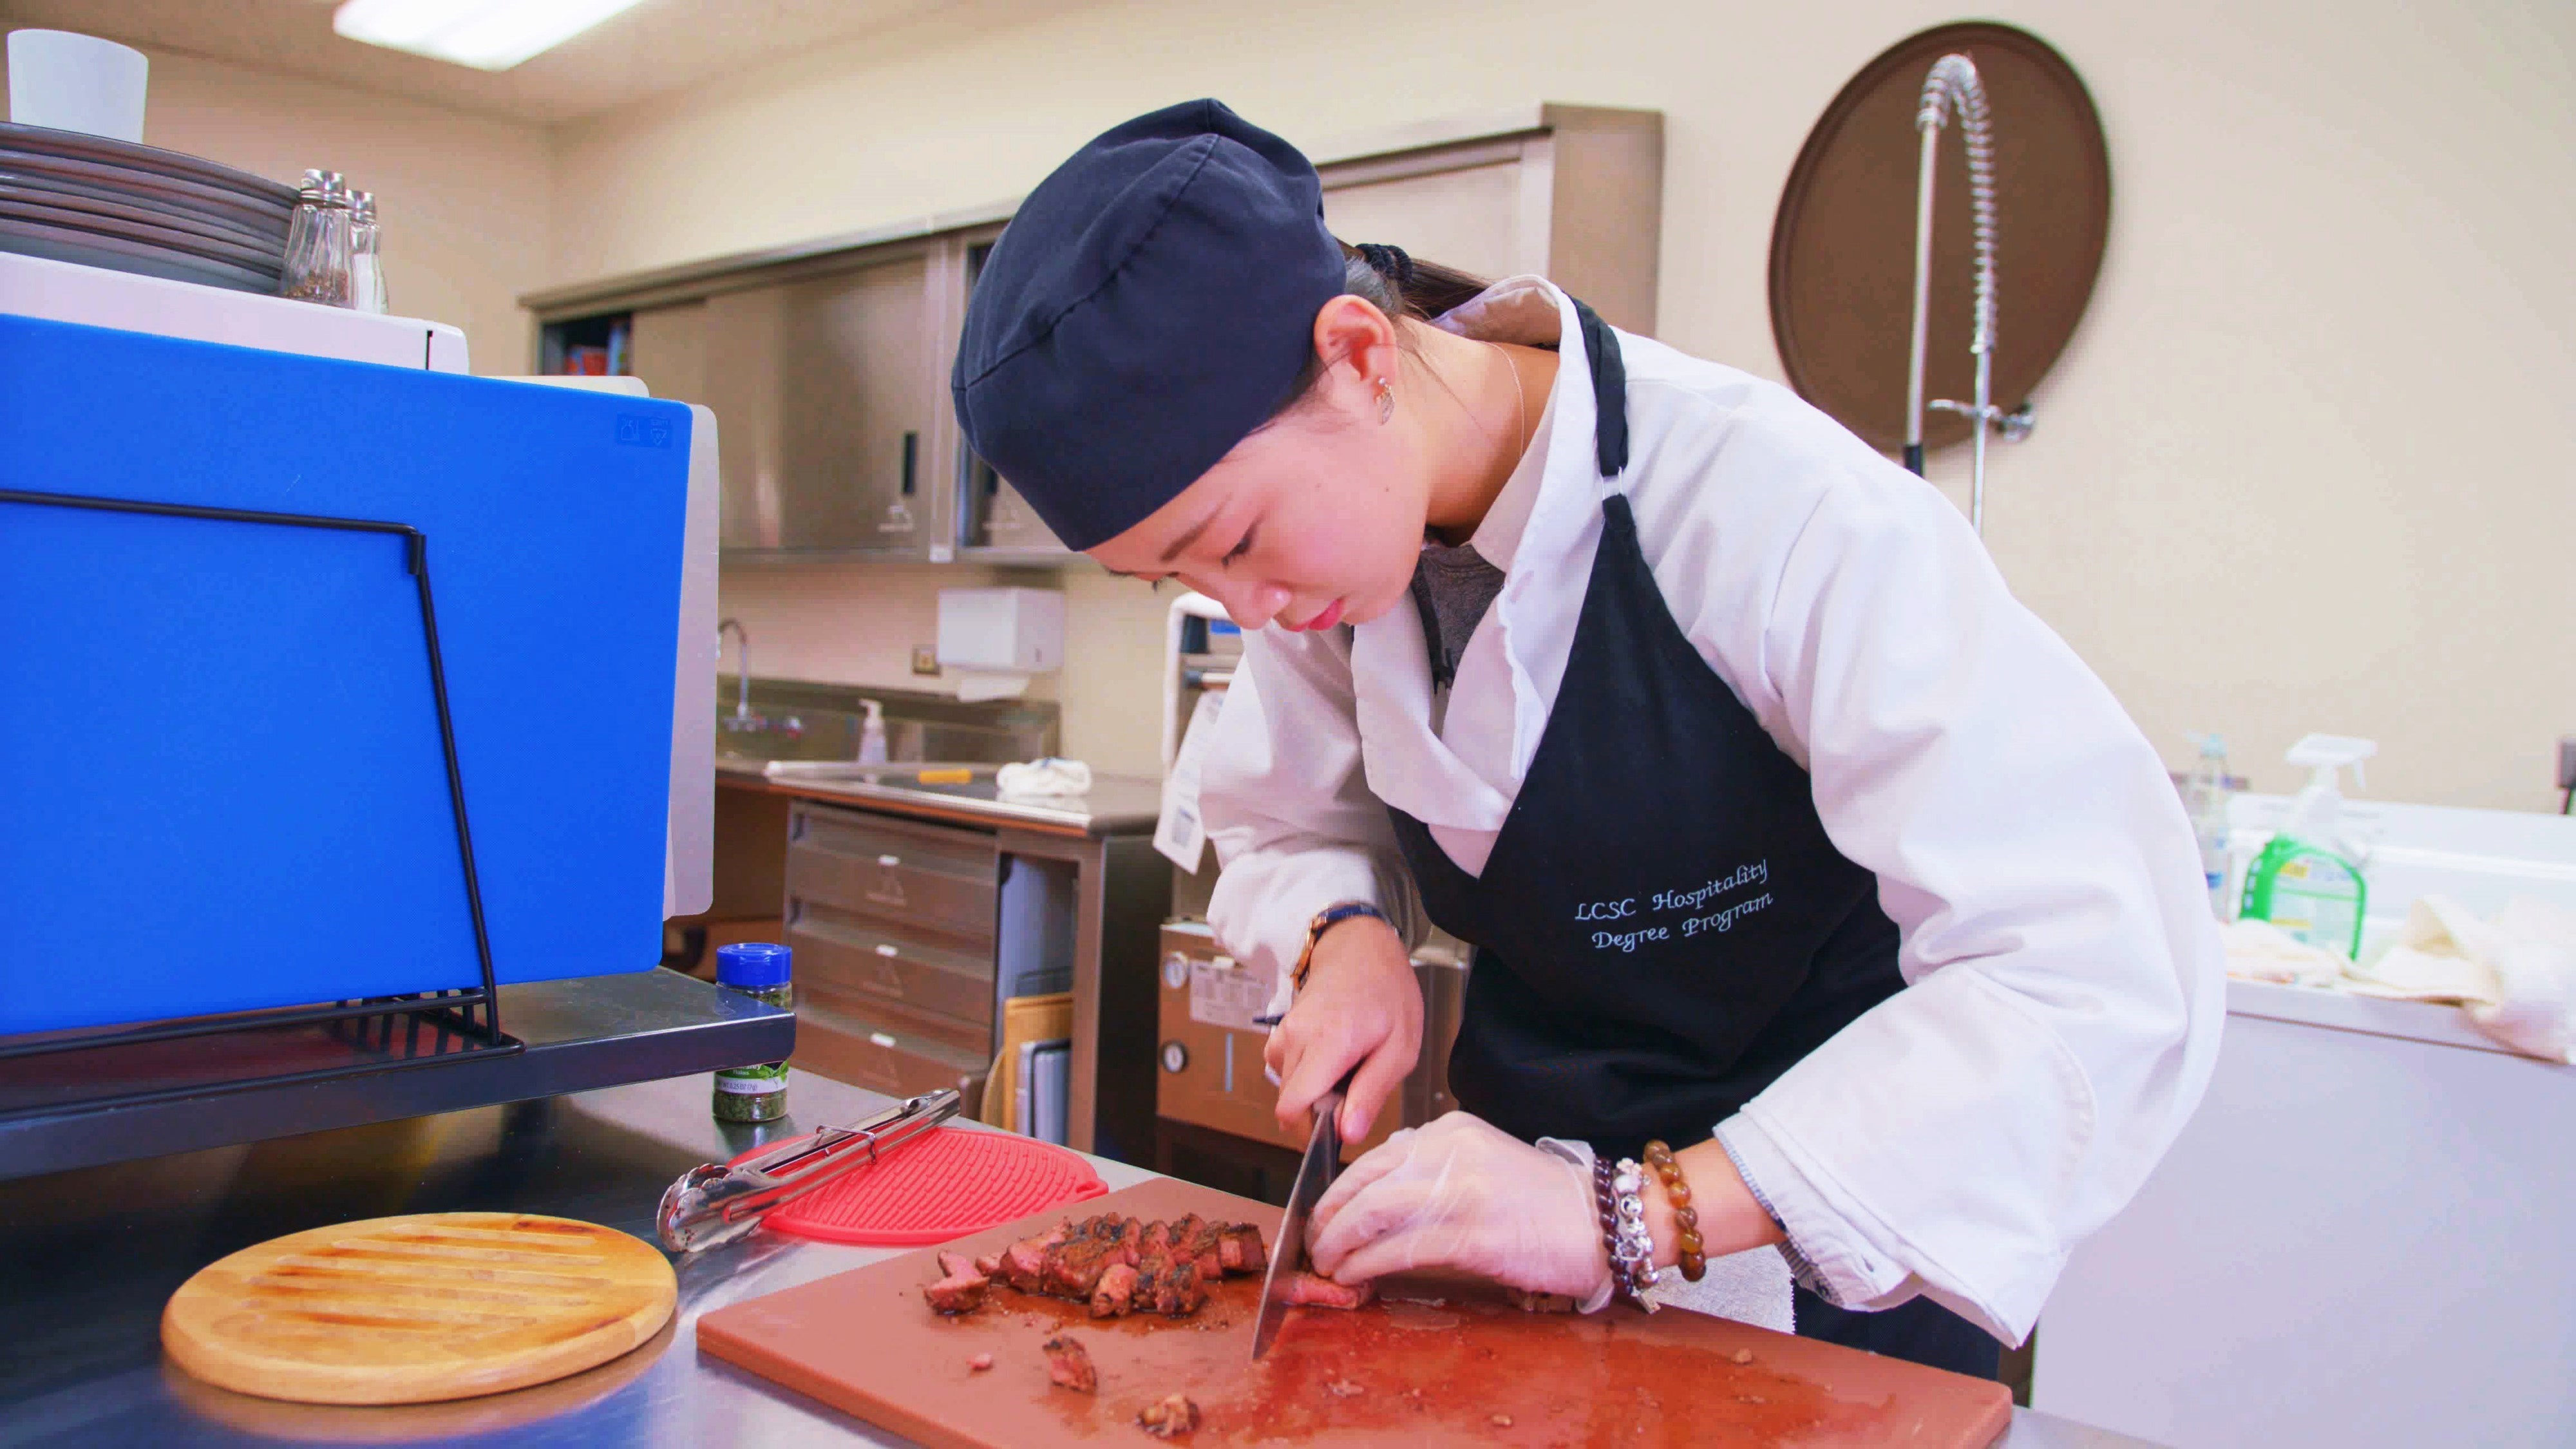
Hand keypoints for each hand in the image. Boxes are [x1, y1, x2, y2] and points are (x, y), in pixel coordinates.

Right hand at [1266, 915, 1418, 1142]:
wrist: (1360, 949)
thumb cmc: (1387, 994)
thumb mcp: (1400, 1048)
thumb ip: (1372, 1093)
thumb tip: (1349, 1134)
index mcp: (1328, 1044)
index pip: (1292, 1107)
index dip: (1311, 1132)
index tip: (1338, 1128)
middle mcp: (1296, 1038)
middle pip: (1290, 1103)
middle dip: (1319, 1111)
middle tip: (1354, 1090)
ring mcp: (1284, 1033)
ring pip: (1288, 1088)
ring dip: (1314, 1092)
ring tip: (1347, 1069)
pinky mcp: (1280, 1032)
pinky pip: (1285, 1070)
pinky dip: (1306, 1074)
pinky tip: (1331, 1058)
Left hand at [1305, 1112, 1610, 1301]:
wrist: (1603, 1222)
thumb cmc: (1545, 1203)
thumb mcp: (1484, 1162)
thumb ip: (1434, 1168)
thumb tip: (1378, 1198)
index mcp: (1451, 1132)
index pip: (1375, 1157)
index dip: (1339, 1190)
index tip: (1322, 1215)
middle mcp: (1450, 1152)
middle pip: (1364, 1181)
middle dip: (1328, 1216)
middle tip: (1313, 1243)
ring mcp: (1459, 1192)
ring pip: (1373, 1213)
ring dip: (1340, 1243)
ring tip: (1326, 1264)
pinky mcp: (1471, 1234)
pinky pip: (1400, 1249)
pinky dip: (1368, 1264)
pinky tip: (1355, 1276)